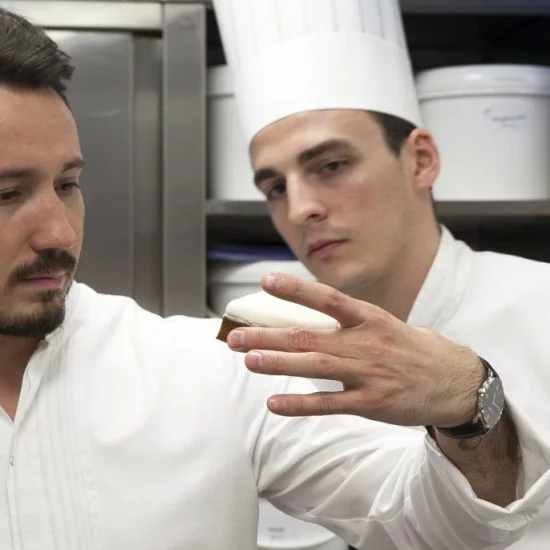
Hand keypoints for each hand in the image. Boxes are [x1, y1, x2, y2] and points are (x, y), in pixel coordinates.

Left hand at [226, 273, 484, 426]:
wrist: (456, 383)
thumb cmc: (413, 349)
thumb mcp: (385, 325)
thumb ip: (348, 325)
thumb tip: (306, 322)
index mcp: (370, 318)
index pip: (328, 299)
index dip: (296, 290)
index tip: (266, 282)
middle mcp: (366, 343)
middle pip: (309, 336)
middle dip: (269, 335)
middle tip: (236, 335)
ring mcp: (368, 374)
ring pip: (314, 367)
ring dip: (278, 363)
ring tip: (248, 360)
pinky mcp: (371, 403)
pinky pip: (329, 404)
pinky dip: (300, 404)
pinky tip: (274, 402)